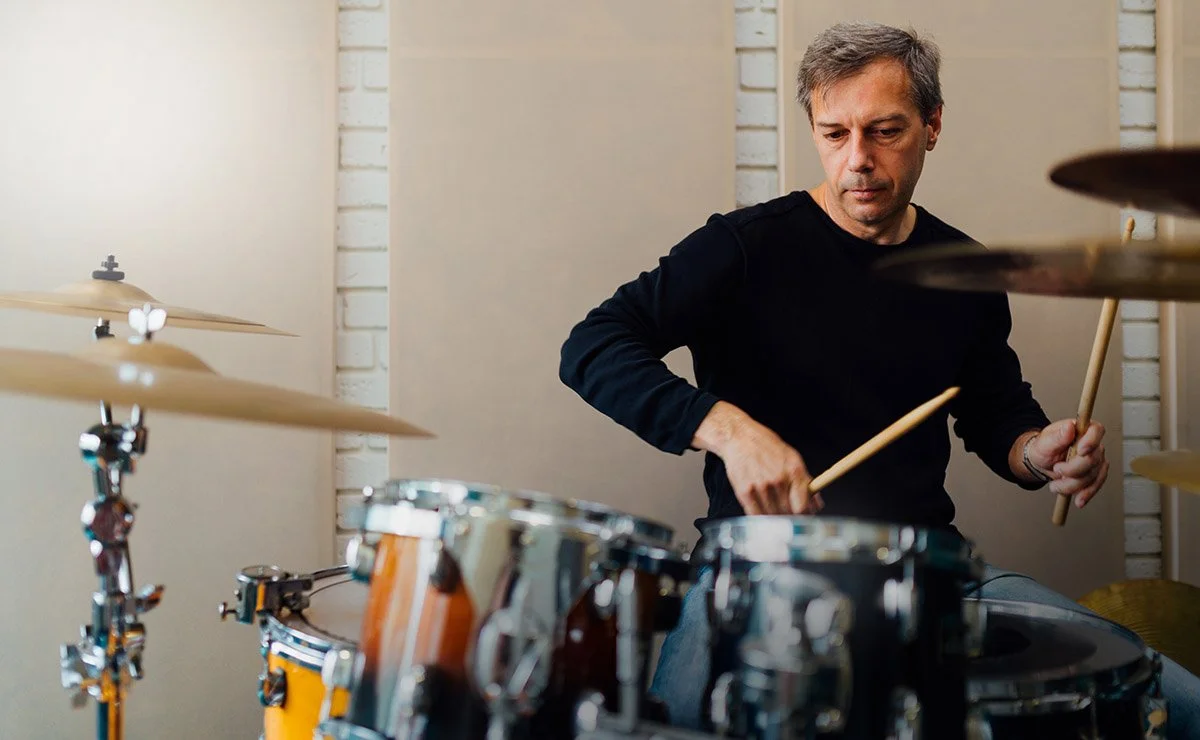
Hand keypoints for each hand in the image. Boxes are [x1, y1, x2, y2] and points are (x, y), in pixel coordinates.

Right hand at [692, 402, 822, 515]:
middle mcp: (778, 480)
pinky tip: (762, 509)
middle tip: (789, 513)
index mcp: (794, 471)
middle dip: (791, 517)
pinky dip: (761, 516)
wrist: (740, 438)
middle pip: (788, 514)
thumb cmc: (766, 447)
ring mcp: (761, 487)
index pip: (803, 507)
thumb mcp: (792, 458)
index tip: (804, 517)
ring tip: (774, 508)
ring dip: (775, 518)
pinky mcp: (745, 492)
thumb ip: (805, 482)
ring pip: (773, 517)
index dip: (805, 516)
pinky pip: (756, 515)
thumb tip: (816, 504)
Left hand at [1026, 419, 1108, 508]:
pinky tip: (1079, 500)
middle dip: (1073, 469)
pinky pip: (1096, 485)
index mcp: (1082, 430)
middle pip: (1093, 459)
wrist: (1042, 462)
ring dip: (1073, 484)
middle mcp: (1092, 444)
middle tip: (1056, 470)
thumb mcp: (1044, 442)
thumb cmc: (1043, 448)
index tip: (1080, 451)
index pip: (1097, 430)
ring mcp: (1095, 460)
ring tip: (1055, 486)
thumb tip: (1069, 427)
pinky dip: (1086, 493)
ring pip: (1092, 475)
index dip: (1091, 441)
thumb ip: (1057, 436)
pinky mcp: (1095, 474)